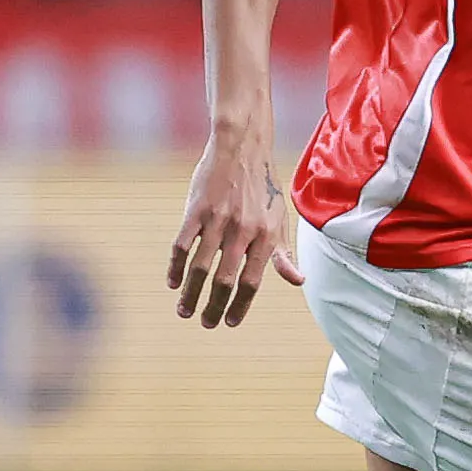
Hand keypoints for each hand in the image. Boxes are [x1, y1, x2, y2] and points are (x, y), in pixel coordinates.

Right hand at [165, 134, 303, 327]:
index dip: (240, 306)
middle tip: (205, 323)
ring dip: (190, 293)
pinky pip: (182, 244)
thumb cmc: (263, 188)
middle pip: (225, 280)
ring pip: (200, 267)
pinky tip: (173, 282)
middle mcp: (242, 230)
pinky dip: (175, 266)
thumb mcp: (279, 219)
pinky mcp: (196, 209)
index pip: (252, 282)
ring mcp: (217, 220)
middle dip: (213, 307)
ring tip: (184, 310)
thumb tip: (298, 281)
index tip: (230, 322)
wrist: (242, 147)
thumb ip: (283, 253)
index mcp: (265, 235)